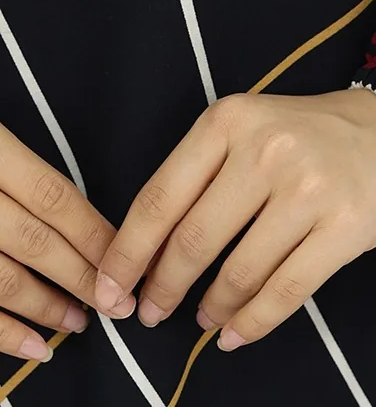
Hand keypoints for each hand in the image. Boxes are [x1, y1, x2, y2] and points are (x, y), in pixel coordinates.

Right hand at [0, 101, 115, 360]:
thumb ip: (15, 173)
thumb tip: (85, 233)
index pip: (48, 190)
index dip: (93, 232)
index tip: (123, 259)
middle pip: (31, 238)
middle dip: (83, 276)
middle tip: (115, 302)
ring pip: (2, 279)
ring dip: (50, 308)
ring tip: (78, 321)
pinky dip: (5, 333)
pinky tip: (35, 345)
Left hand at [93, 89, 375, 349]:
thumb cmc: (294, 134)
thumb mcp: (239, 128)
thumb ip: (194, 173)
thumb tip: (144, 246)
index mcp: (225, 122)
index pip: (160, 196)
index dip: (129, 250)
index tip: (110, 284)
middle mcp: (263, 152)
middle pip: (193, 238)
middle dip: (162, 286)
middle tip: (148, 312)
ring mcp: (307, 191)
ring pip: (239, 271)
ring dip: (210, 307)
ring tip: (198, 319)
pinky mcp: (345, 227)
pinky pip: (286, 290)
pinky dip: (253, 322)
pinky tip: (234, 333)